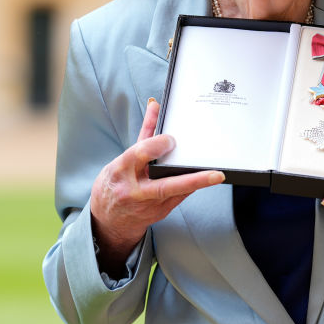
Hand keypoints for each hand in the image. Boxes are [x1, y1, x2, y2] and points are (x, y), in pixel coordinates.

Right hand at [89, 99, 223, 271]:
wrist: (108, 219)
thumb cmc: (116, 183)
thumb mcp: (123, 157)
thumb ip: (144, 134)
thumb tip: (156, 105)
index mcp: (121, 170)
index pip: (141, 155)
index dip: (157, 145)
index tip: (172, 140)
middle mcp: (133, 190)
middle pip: (164, 185)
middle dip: (191, 180)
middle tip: (214, 174)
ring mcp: (147, 206)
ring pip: (177, 194)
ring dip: (197, 184)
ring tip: (216, 176)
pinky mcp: (158, 213)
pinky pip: (179, 198)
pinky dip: (190, 186)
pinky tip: (202, 179)